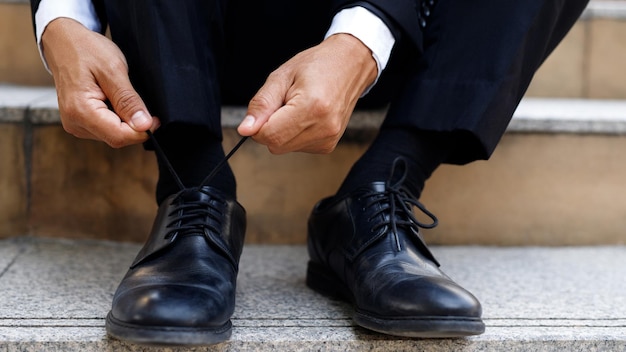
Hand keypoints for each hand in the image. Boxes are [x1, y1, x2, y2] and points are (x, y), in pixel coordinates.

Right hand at [42, 18, 158, 147]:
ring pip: (113, 135)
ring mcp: (75, 124)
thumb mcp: (113, 70)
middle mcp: (74, 122)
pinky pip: (105, 128)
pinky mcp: (79, 122)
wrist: (63, 42)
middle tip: (141, 103)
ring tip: (120, 96)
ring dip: (125, 121)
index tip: (155, 119)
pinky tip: (113, 100)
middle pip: (116, 138)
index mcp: (80, 111)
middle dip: (134, 126)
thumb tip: (144, 125)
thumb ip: (128, 100)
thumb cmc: (84, 49)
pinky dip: (116, 118)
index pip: (118, 136)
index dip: (142, 131)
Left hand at [238, 34, 376, 153]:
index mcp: (312, 107)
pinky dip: (294, 134)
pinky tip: (306, 116)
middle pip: (275, 145)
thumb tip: (245, 129)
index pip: (269, 135)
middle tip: (284, 103)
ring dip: (283, 131)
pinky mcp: (328, 145)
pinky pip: (297, 147)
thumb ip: (261, 104)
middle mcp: (323, 127)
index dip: (258, 124)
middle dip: (270, 127)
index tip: (267, 107)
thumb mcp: (281, 76)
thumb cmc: (316, 65)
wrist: (349, 65)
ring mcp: (328, 139)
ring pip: (285, 148)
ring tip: (298, 107)